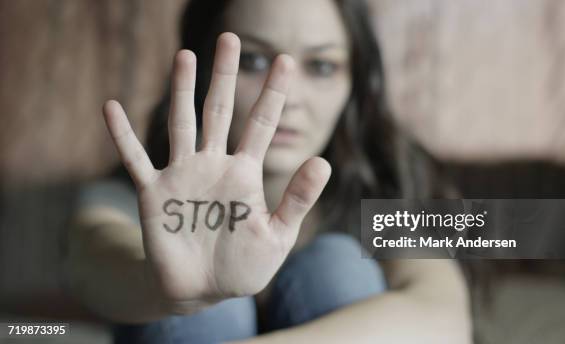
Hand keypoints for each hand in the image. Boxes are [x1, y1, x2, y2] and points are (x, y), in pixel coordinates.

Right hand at [102, 33, 330, 310]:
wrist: (203, 292)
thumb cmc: (243, 266)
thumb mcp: (277, 235)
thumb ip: (297, 199)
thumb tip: (323, 161)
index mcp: (245, 174)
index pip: (261, 124)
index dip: (273, 93)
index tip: (286, 61)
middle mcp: (214, 165)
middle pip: (219, 111)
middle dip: (224, 75)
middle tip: (228, 38)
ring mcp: (183, 176)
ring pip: (181, 124)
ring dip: (181, 91)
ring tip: (184, 56)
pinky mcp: (154, 194)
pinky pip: (137, 159)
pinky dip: (123, 136)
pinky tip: (111, 107)